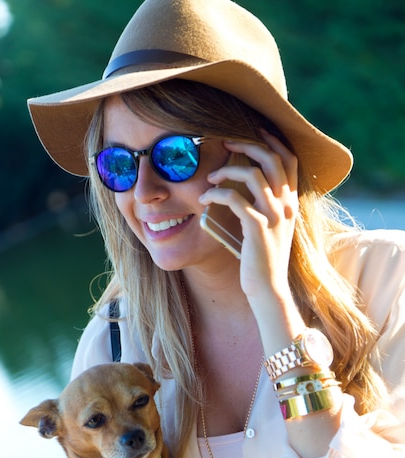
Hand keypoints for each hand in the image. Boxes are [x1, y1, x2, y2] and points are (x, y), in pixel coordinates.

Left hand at [199, 130, 298, 308]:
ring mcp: (273, 217)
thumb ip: (269, 204)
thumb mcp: (272, 227)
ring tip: (211, 177)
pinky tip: (205, 199)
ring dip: (227, 170)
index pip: (289, 159)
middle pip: (271, 159)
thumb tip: (252, 185)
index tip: (254, 130)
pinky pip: (235, 199)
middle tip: (225, 143)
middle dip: (246, 144)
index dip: (272, 140)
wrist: (268, 289)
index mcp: (291, 202)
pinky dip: (217, 193)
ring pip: (253, 175)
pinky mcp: (257, 229)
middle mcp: (286, 205)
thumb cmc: (264, 258)